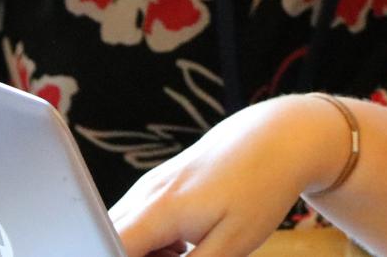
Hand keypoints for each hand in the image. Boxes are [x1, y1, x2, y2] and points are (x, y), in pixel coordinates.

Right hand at [111, 96, 343, 256]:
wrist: (275, 140)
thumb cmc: (260, 188)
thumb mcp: (233, 244)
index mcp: (160, 209)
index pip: (110, 247)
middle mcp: (145, 194)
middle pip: (113, 241)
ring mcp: (149, 187)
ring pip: (125, 234)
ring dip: (147, 254)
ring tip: (186, 252)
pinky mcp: (157, 187)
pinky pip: (139, 223)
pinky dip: (154, 242)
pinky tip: (184, 243)